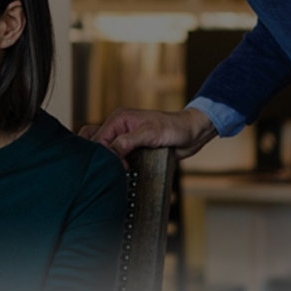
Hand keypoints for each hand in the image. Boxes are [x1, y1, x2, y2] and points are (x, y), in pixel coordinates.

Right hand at [80, 107, 217, 160]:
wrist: (193, 132)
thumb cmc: (174, 127)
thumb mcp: (150, 133)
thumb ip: (127, 141)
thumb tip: (110, 153)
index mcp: (119, 119)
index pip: (98, 138)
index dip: (103, 153)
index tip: (116, 166)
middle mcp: (120, 128)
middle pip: (97, 142)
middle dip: (100, 156)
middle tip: (108, 170)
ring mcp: (126, 138)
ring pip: (106, 151)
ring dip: (108, 161)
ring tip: (113, 172)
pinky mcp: (134, 148)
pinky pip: (118, 156)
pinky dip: (117, 164)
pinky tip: (122, 171)